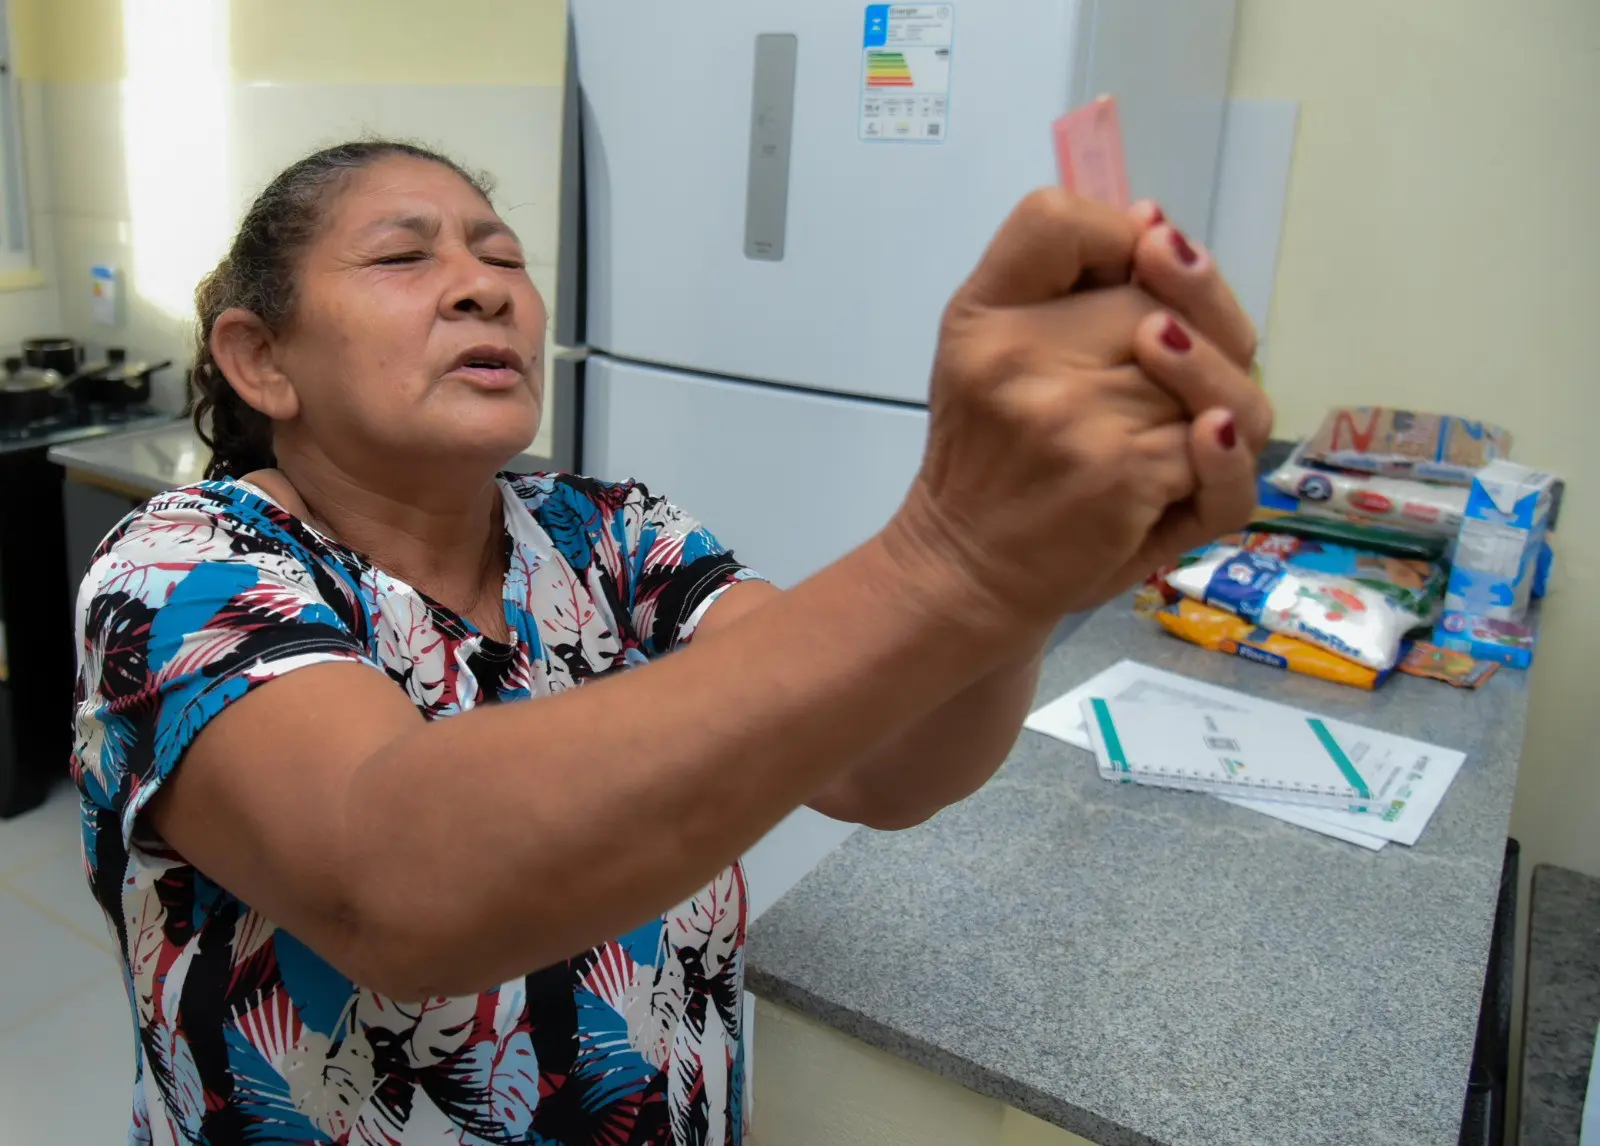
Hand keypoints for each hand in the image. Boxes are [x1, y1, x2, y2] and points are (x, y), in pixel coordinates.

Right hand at [885, 189, 1268, 637]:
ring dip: (1215, 401)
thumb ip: (1062, 288)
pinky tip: (1204, 452)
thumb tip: (1154, 223)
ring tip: (1189, 428)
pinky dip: (1224, 457)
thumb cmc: (990, 462)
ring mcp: (1073, 414)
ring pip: (1205, 369)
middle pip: (1158, 299)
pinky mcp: (1122, 472)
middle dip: (1192, 334)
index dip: (1115, 234)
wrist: (967, 569)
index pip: (1053, 219)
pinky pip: (1218, 437)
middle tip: (1172, 378)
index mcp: (983, 315)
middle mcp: (1018, 354)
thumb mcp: (989, 356)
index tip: (1133, 269)